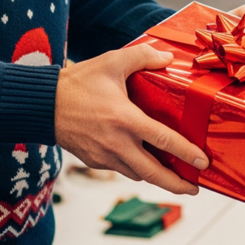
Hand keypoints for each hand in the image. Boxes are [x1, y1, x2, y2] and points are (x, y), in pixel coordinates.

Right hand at [55, 43, 208, 194]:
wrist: (41, 105)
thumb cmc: (76, 83)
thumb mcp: (112, 61)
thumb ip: (143, 56)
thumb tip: (168, 58)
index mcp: (125, 120)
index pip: (164, 141)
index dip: (186, 153)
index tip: (203, 162)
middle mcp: (116, 143)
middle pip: (153, 173)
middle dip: (177, 184)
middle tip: (195, 187)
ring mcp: (104, 156)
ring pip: (137, 174)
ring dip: (156, 178)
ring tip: (174, 176)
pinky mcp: (94, 161)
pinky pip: (121, 170)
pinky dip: (136, 169)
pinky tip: (145, 163)